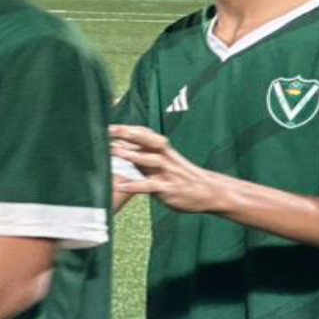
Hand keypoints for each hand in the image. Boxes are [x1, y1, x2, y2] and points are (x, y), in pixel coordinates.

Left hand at [109, 124, 229, 213]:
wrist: (210, 192)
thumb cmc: (185, 178)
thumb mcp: (167, 164)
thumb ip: (146, 159)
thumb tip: (125, 151)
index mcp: (165, 151)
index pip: (146, 135)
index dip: (129, 129)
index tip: (110, 126)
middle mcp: (166, 158)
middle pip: (147, 142)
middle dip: (128, 135)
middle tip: (108, 131)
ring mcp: (168, 173)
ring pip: (150, 160)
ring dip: (132, 155)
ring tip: (113, 151)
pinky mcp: (169, 189)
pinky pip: (151, 186)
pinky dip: (137, 185)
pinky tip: (122, 185)